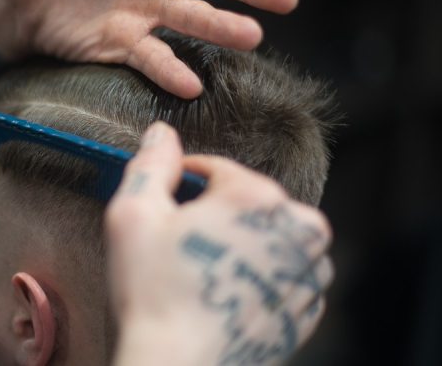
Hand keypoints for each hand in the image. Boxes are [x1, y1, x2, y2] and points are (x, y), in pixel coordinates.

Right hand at [106, 122, 332, 365]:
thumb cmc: (154, 293)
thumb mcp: (134, 216)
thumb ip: (150, 165)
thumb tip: (161, 132)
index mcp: (258, 198)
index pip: (218, 169)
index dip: (185, 183)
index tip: (167, 206)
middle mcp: (297, 230)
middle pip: (251, 201)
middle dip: (219, 213)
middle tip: (183, 245)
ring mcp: (307, 274)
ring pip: (275, 236)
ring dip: (247, 241)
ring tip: (207, 269)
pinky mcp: (306, 310)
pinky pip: (287, 274)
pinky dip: (263, 275)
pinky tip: (228, 291)